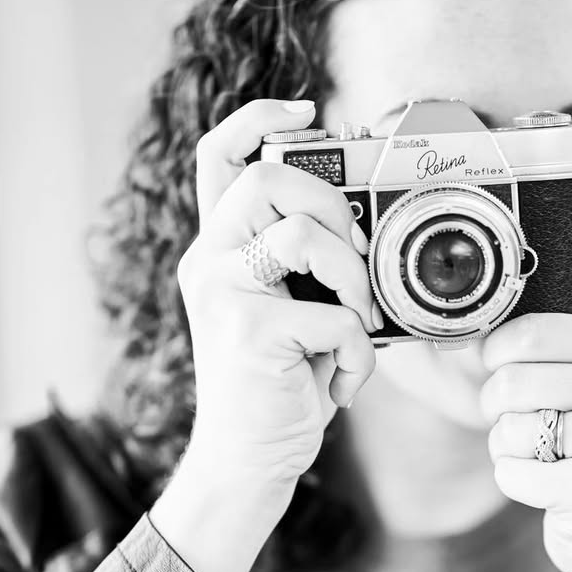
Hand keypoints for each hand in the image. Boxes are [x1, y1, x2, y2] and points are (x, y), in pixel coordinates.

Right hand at [180, 98, 380, 486]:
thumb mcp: (287, 311)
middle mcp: (208, 259)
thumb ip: (303, 266)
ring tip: (358, 325)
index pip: (219, 155)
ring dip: (356, 282)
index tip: (308, 109)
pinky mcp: (248, 334)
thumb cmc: (277, 383)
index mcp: (218, 247)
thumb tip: (363, 226)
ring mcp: (222, 294)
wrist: (247, 461)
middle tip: (356, 265)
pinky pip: (334, 318)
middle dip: (337, 211)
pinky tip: (344, 382)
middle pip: (272, 177)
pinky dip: (359, 355)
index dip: (259, 117)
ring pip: (305, 236)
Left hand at [480, 217, 571, 571]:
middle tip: (546, 430)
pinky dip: (521, 487)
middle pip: (509, 384)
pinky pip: (513, 475)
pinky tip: (557, 489)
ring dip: (513, 452)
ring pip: (507, 430)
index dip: (501, 363)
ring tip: (557, 458)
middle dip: (505, 416)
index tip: (523, 380)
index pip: (526, 334)